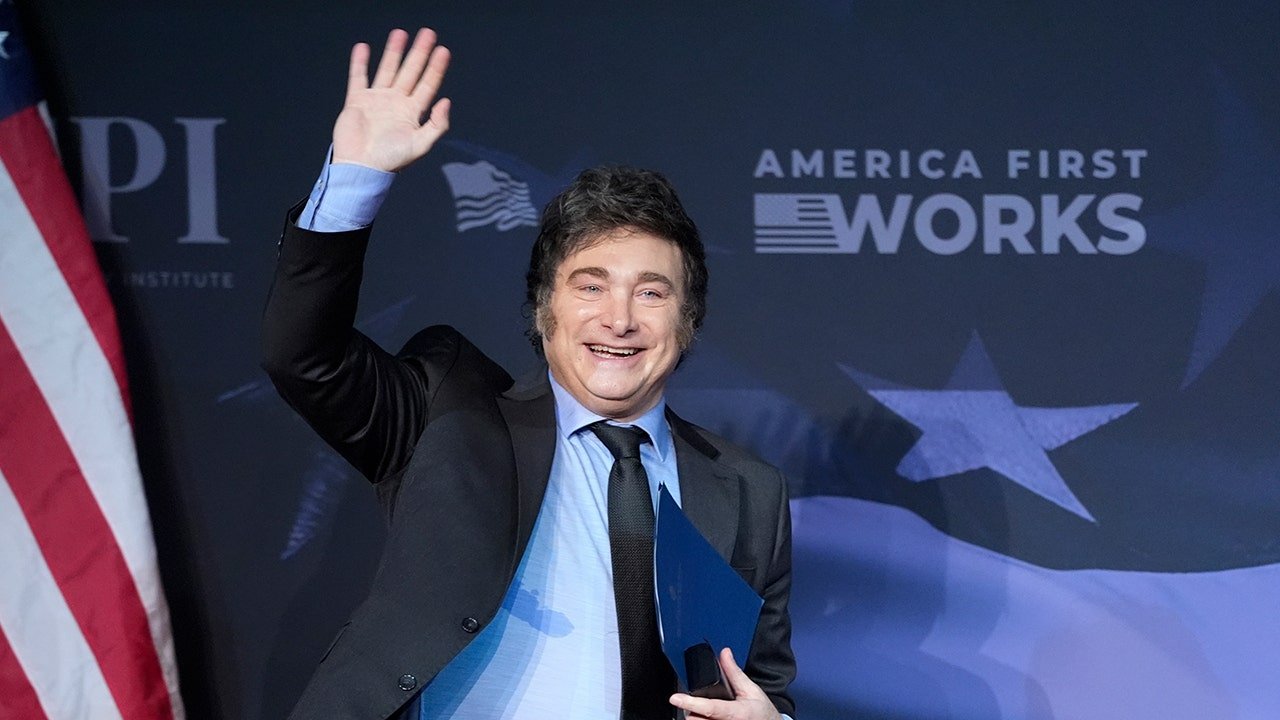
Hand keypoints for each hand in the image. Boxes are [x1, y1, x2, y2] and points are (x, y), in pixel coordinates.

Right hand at [332, 28, 451, 171]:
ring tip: (401, 33)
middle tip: (428, 33)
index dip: (436, 68)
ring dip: (394, 52)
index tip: (443, 51)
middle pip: (411, 72)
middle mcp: (396, 103)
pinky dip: (360, 63)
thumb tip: (446, 102)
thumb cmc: (391, 161)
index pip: (428, 84)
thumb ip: (436, 125)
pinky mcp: (357, 101)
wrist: (361, 167)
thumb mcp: (420, 146)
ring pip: (388, 69)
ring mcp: (377, 100)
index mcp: (412, 113)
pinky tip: (364, 48)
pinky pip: (359, 77)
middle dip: (419, 53)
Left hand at [668, 648, 780, 719]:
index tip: (675, 698)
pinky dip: (701, 719)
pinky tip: (707, 716)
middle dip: (691, 709)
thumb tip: (724, 654)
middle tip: (694, 702)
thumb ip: (734, 673)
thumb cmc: (762, 712)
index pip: (709, 708)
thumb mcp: (751, 690)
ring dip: (696, 716)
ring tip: (702, 710)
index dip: (690, 703)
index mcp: (736, 713)